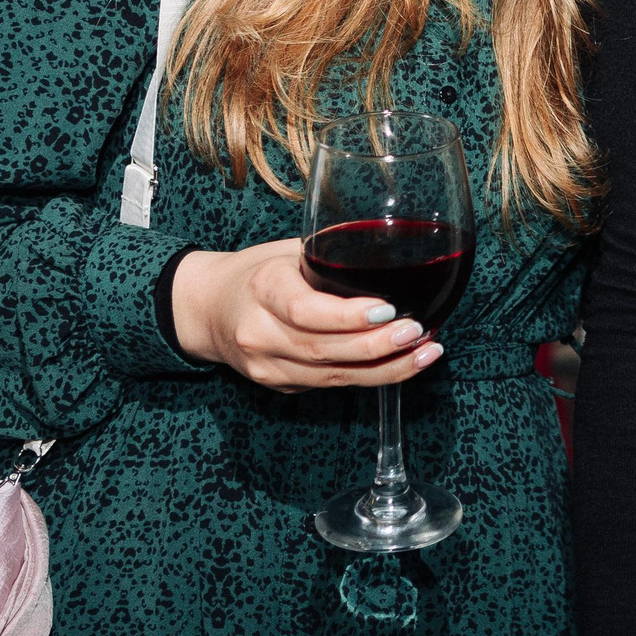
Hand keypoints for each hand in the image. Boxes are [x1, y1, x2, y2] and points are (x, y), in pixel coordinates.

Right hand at [170, 238, 442, 392]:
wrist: (208, 309)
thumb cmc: (257, 272)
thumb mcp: (286, 252)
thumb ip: (329, 256)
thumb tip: (395, 249)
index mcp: (262, 289)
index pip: (304, 310)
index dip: (348, 316)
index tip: (387, 308)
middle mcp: (260, 334)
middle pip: (322, 349)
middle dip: (377, 346)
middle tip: (419, 333)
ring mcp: (267, 367)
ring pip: (332, 376)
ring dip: (386, 368)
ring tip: (427, 352)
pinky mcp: (280, 386)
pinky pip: (331, 385)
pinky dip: (371, 376)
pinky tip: (403, 364)